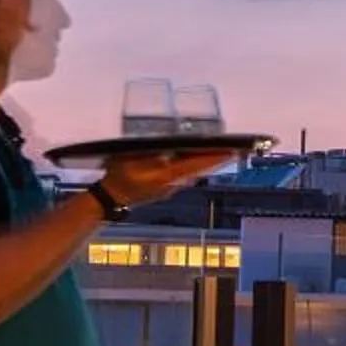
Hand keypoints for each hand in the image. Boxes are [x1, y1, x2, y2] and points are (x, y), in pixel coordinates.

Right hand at [97, 150, 241, 204]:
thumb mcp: (131, 159)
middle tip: (234, 149)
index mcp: (167, 175)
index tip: (233, 150)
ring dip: (207, 163)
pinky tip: (197, 159)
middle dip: (216, 159)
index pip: (197, 164)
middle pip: (200, 169)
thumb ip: (150, 155)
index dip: (215, 157)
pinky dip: (195, 166)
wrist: (111, 197)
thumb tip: (168, 152)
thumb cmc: (118, 176)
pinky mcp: (167, 189)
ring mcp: (171, 188)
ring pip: (194, 173)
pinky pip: (186, 176)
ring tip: (222, 151)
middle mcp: (174, 184)